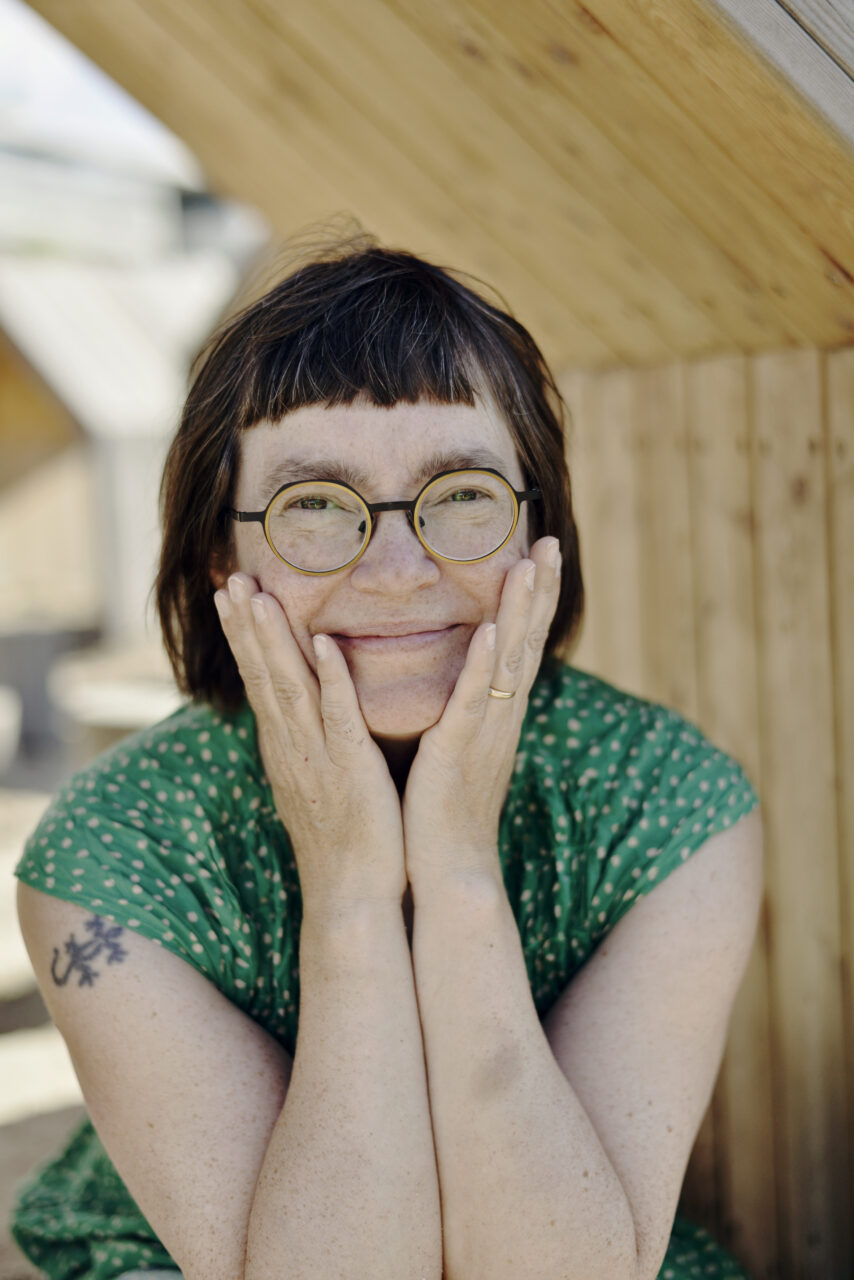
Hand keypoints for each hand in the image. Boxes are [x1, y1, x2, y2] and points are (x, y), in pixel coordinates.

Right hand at [214, 573, 405, 914]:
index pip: (258, 680)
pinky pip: (337, 716)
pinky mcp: (349, 769)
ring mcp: (316, 756)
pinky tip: (324, 643)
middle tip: (229, 579)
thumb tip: (300, 715)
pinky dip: (330, 678)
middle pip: (262, 675)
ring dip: (273, 639)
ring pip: (289, 687)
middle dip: (245, 625)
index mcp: (286, 746)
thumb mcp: (318, 782)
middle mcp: (292, 746)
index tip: (229, 593)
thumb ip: (309, 743)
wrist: (353, 894)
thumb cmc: (344, 839)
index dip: (243, 636)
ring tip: (257, 595)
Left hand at [401, 537, 561, 891]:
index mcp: (499, 712)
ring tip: (529, 567)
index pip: (523, 643)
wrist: (447, 867)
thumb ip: (467, 708)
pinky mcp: (457, 751)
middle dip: (540, 591)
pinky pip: (473, 701)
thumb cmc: (447, 807)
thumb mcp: (460, 745)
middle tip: (550, 542)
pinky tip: (489, 631)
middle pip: (527, 642)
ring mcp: (483, 732)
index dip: (536, 599)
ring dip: (520, 613)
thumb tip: (467, 678)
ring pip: (508, 661)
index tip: (544, 553)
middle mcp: (501, 716)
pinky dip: (483, 665)